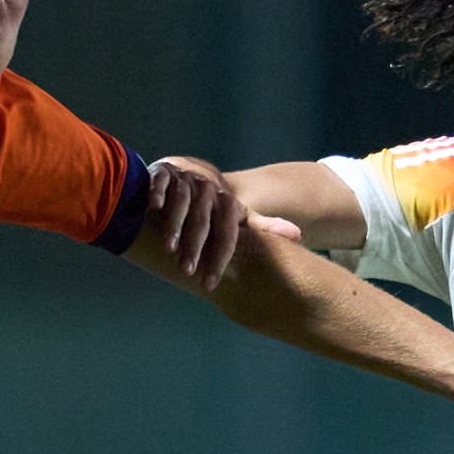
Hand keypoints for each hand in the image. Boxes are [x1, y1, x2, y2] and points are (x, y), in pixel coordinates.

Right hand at [145, 155, 293, 285]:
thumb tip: (298, 236)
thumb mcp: (238, 214)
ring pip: (182, 202)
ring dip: (175, 224)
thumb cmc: (212, 205)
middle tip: (188, 272)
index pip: (227, 232)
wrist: (188, 171)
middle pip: (203, 221)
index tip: (211, 282)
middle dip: (196, 247)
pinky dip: (158, 193)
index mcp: (226, 203)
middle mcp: (207, 190)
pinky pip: (162, 182)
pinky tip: (154, 208)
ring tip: (169, 249)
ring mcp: (185, 180)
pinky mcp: (164, 172)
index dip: (220, 258)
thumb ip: (262, 226)